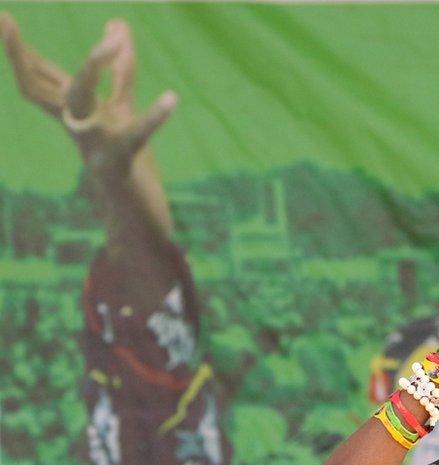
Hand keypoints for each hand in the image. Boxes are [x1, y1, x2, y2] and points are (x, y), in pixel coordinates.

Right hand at [1, 14, 175, 238]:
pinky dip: (153, 117)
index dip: (20, 50)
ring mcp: (95, 144)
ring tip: (112, 40)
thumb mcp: (121, 109)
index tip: (2, 16)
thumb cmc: (125, 160)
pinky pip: (135, 135)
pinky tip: (171, 98)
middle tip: (1, 16)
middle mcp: (77, 127)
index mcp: (74, 114)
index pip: (41, 77)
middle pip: (41, 88)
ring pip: (80, 103)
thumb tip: (116, 22)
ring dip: (92, 68)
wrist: (135, 219)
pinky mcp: (122, 162)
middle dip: (21, 54)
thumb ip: (120, 70)